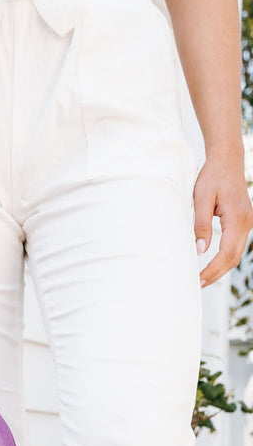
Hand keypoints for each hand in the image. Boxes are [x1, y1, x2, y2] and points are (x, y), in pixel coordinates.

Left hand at [193, 147, 252, 286]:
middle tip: (197, 285)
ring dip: (220, 269)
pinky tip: (211, 265)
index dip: (212, 270)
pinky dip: (224, 259)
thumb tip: (200, 250)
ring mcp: (247, 223)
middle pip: (233, 258)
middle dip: (216, 274)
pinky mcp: (243, 223)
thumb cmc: (213, 176)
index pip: (226, 253)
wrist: (227, 160)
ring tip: (202, 279)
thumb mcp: (201, 198)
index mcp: (237, 218)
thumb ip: (200, 224)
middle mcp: (246, 222)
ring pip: (235, 254)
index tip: (198, 280)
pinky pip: (235, 246)